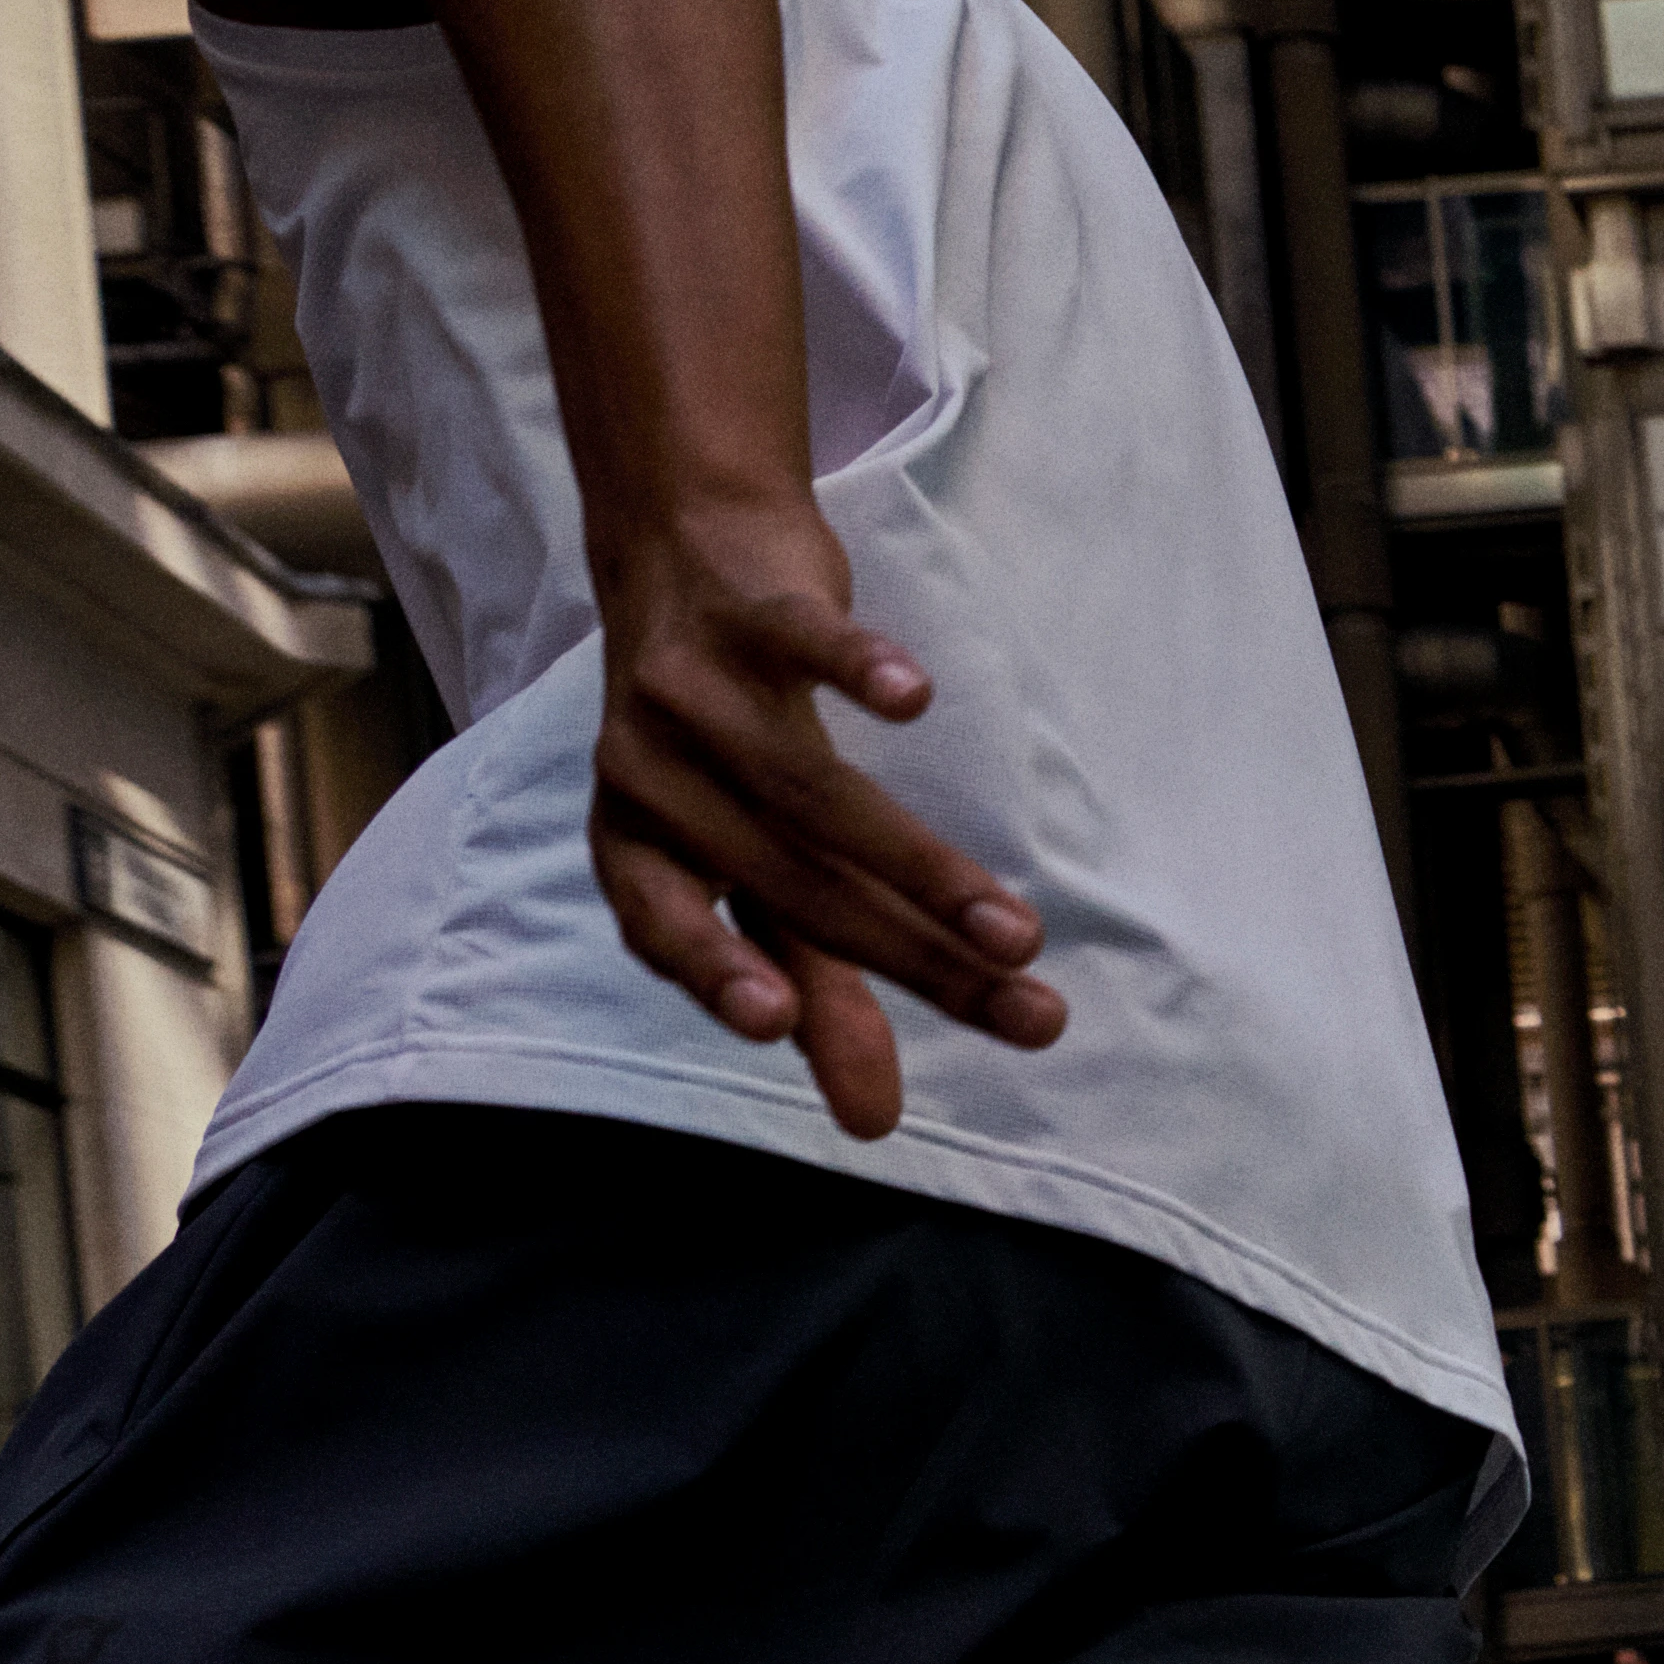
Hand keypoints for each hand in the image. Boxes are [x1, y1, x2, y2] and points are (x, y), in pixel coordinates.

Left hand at [587, 496, 1062, 1137]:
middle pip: (788, 877)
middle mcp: (644, 771)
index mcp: (635, 846)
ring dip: (922, 866)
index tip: (778, 1025)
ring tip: (1018, 932)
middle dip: (913, 956)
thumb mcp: (754, 862)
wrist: (681, 539)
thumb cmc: (727, 735)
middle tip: (1027, 1016)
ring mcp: (691, 686)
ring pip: (810, 791)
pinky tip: (914, 696)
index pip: (670, 925)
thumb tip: (870, 1123)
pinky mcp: (745, 605)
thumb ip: (810, 985)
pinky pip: (800, 642)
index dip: (717, 971)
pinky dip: (855, 666)